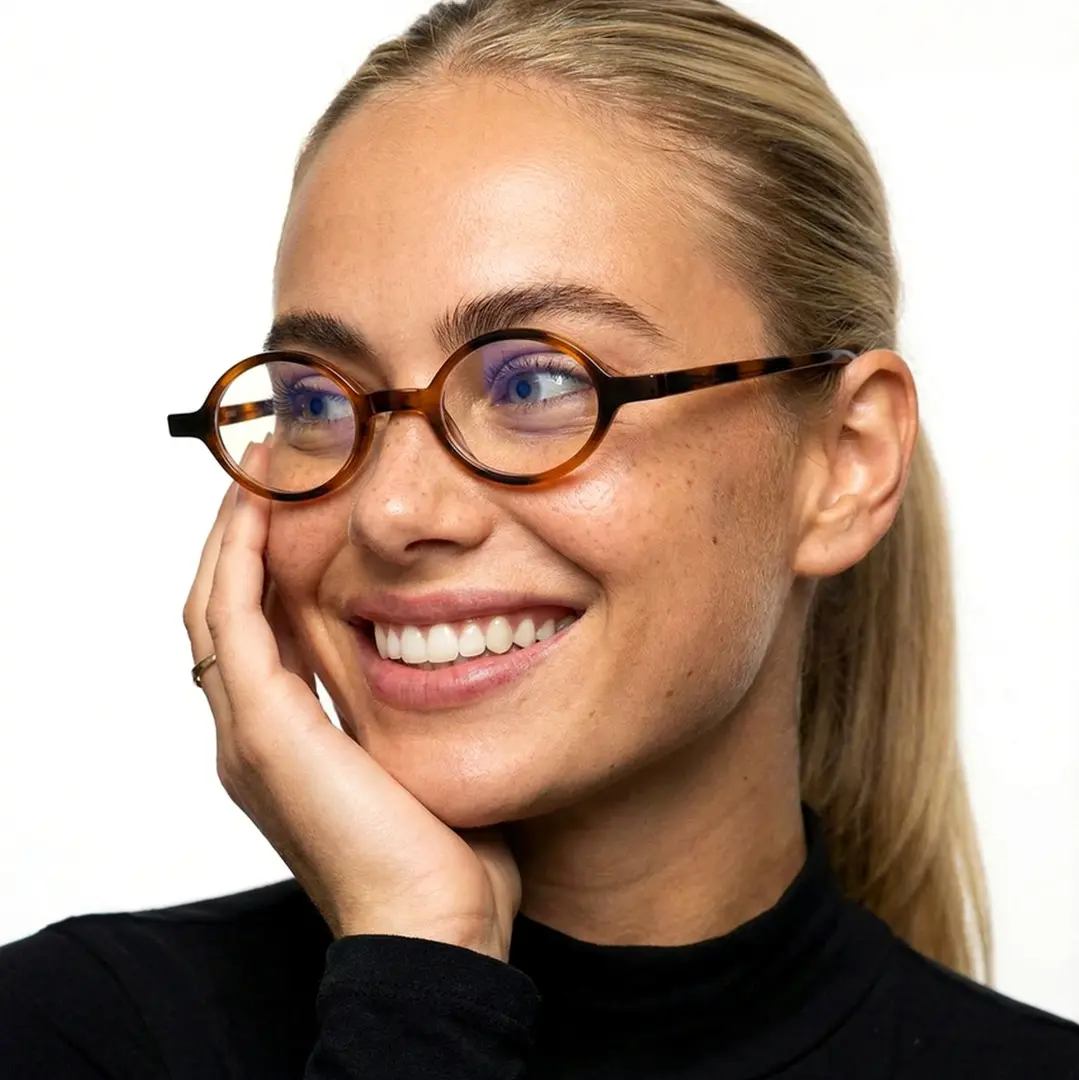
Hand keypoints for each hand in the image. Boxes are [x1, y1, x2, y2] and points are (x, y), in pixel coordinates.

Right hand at [182, 437, 521, 961]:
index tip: (293, 502)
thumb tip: (452, 656)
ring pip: (215, 606)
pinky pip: (233, 620)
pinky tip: (260, 508)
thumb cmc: (445, 851)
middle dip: (241, 536)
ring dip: (232, 534)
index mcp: (283, 739)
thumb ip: (410, 705)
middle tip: (265, 468)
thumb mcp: (423, 755)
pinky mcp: (263, 730)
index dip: (264, 564)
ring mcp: (248, 733)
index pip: (256, 629)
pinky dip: (238, 559)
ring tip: (257, 471)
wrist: (434, 925)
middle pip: (224, 609)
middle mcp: (251, 732)